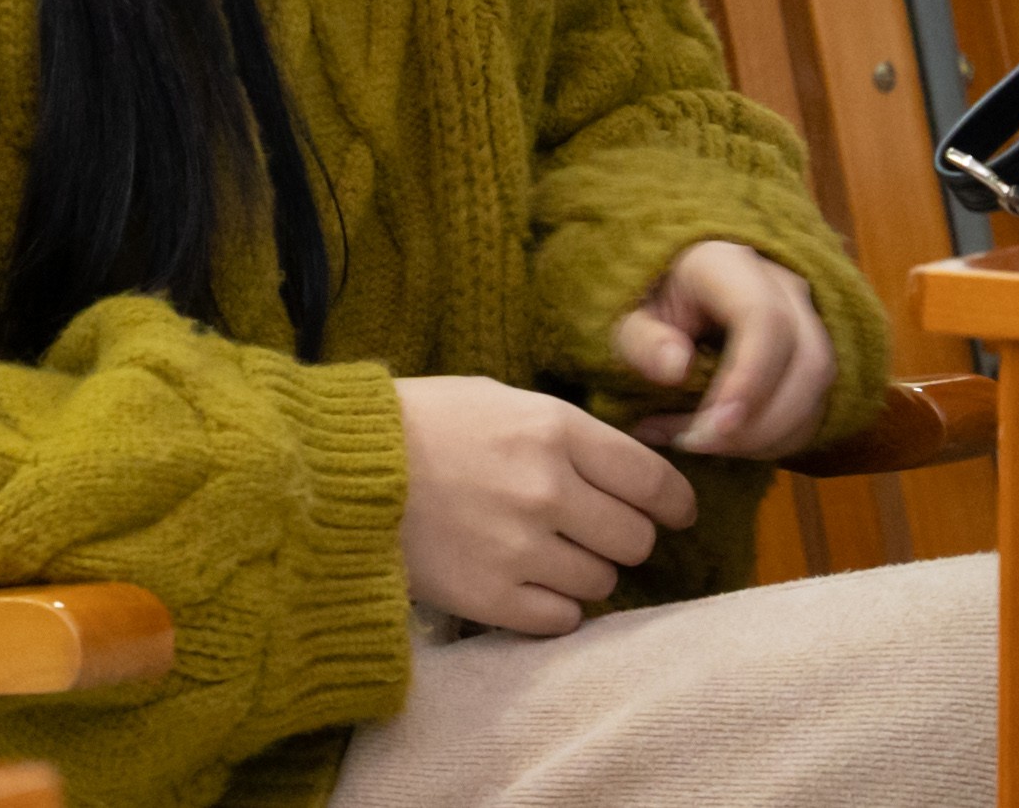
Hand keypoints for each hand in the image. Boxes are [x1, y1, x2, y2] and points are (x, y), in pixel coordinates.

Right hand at [393, 375, 700, 636]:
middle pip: (635, 538)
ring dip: (587, 572)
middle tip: (600, 533)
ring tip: (550, 555)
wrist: (342, 472)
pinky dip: (553, 607)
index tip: (676, 513)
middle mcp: (548, 490)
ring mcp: (521, 549)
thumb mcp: (501, 400)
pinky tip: (529, 584)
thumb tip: (620, 471)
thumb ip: (564, 434)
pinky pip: (561, 619)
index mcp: (555, 430)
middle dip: (625, 537)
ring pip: (601, 581)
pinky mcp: (491, 599)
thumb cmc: (423, 423)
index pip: (651, 479)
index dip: (674, 502)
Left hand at [610, 240, 834, 458]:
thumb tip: (676, 368)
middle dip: (759, 422)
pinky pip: (814, 407)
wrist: (674, 297)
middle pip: (808, 360)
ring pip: (818, 388)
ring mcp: (807, 318)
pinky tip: (725, 443)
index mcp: (730, 265)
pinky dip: (775, 439)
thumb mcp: (627, 321)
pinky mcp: (813, 354)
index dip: (750, 379)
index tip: (715, 427)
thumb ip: (643, 342)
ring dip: (765, 435)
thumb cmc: (649, 309)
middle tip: (694, 444)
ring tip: (698, 443)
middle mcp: (783, 285)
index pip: (765, 319)